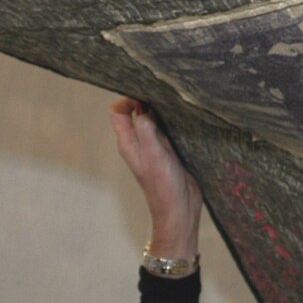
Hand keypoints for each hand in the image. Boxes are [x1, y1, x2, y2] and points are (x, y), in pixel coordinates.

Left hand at [110, 98, 203, 259]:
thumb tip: (143, 109)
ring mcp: (154, 146)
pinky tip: (183, 117)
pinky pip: (167, 129)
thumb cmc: (163, 186)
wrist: (180, 209)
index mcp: (129, 143)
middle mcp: (139, 142)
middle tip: (162, 93)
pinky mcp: (169, 151)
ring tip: (174, 103)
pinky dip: (172, 121)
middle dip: (145, 100)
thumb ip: (146, 130)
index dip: (128, 99)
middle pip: (135, 112)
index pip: (118, 112)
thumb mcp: (154, 154)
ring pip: (152, 120)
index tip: (145, 94)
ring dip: (160, 111)